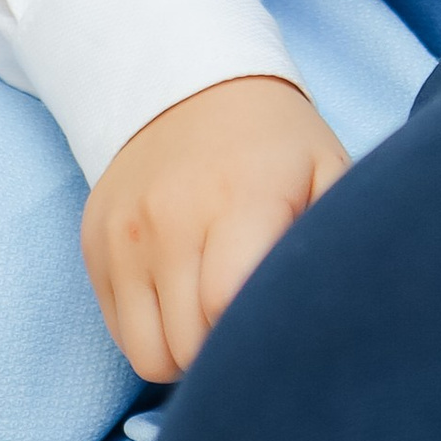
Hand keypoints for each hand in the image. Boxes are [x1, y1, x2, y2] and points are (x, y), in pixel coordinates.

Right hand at [82, 76, 347, 382]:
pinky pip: (119, 332)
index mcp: (237, 200)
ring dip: (185, 355)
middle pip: (188, 344)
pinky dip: (153, 333)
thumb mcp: (328, 170)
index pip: (228, 307)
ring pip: (147, 354)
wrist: (188, 84)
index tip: (280, 333)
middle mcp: (168, 219)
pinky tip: (182, 302)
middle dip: (224, 356)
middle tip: (252, 331)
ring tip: (215, 323)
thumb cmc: (276, 143)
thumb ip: (337, 240)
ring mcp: (123, 234)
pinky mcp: (92, 244)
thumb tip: (348, 317)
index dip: (257, 341)